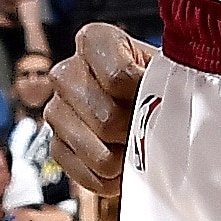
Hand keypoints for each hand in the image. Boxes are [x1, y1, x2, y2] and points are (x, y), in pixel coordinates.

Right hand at [46, 23, 152, 208]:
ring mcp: (56, 110)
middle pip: (107, 119)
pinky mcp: (55, 145)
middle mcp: (67, 71)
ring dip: (125, 160)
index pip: (118, 76)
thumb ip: (164, 83)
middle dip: (135, 133)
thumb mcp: (166, 70)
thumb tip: (164, 115)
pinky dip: (110, 180)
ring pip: (98, 153)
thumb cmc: (158, 84)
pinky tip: (123, 168)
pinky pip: (84, 175)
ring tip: (139, 150)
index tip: (160, 99)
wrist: (146, 104)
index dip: (143, 96)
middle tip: (151, 132)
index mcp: (94, 41)